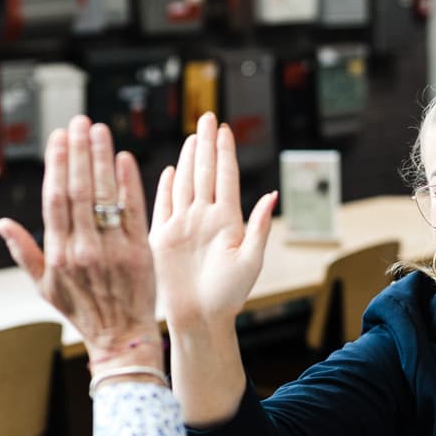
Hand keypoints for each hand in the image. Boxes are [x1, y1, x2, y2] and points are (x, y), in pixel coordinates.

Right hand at [0, 118, 160, 362]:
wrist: (122, 337)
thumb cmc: (82, 311)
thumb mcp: (45, 287)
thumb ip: (24, 253)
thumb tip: (2, 223)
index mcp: (58, 254)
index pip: (55, 199)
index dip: (56, 166)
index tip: (57, 138)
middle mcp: (84, 249)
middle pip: (79, 191)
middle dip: (78, 153)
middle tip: (79, 122)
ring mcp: (113, 250)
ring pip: (105, 196)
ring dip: (101, 159)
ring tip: (99, 130)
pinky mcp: (139, 252)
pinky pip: (133, 212)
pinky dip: (129, 184)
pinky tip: (125, 159)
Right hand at [149, 112, 275, 329]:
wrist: (201, 318)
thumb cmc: (230, 295)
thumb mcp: (251, 260)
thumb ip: (260, 226)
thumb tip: (272, 195)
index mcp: (227, 220)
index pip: (226, 177)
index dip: (225, 152)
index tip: (225, 129)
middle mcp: (204, 218)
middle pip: (205, 172)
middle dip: (207, 144)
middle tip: (208, 118)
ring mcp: (183, 225)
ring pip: (186, 183)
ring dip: (190, 159)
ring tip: (194, 137)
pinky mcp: (163, 237)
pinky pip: (163, 205)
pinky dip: (166, 187)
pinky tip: (172, 170)